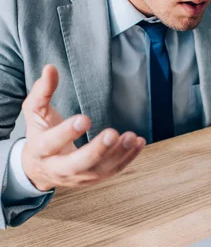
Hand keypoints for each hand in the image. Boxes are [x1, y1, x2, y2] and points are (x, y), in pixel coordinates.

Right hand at [21, 65, 145, 190]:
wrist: (39, 168)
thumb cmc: (39, 133)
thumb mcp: (34, 112)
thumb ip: (42, 91)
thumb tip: (50, 68)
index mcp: (41, 150)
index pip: (52, 143)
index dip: (67, 132)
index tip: (85, 118)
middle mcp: (59, 168)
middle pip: (78, 164)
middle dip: (97, 150)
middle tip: (113, 133)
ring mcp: (78, 177)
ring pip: (99, 170)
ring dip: (118, 154)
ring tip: (132, 137)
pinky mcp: (93, 178)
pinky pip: (113, 170)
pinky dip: (128, 158)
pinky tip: (138, 143)